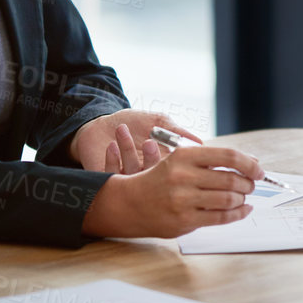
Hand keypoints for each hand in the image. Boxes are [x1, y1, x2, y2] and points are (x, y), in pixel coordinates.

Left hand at [70, 110, 202, 172]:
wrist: (102, 124)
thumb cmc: (132, 122)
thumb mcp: (157, 121)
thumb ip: (176, 131)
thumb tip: (200, 143)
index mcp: (161, 164)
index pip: (174, 171)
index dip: (177, 165)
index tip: (177, 151)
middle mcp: (146, 175)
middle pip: (154, 179)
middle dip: (152, 160)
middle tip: (149, 141)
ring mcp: (127, 180)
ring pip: (132, 175)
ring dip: (128, 152)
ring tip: (122, 130)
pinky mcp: (107, 181)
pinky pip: (111, 177)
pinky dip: (112, 160)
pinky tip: (112, 145)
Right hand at [81, 145, 263, 238]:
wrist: (130, 203)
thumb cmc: (162, 180)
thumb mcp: (182, 161)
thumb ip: (214, 160)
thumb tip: (252, 162)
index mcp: (184, 156)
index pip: (228, 156)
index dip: (249, 163)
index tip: (258, 170)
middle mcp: (183, 176)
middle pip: (231, 178)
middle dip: (248, 183)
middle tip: (251, 185)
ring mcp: (183, 199)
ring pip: (228, 198)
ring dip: (242, 199)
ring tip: (242, 197)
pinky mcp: (184, 220)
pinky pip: (220, 217)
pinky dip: (238, 214)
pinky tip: (243, 210)